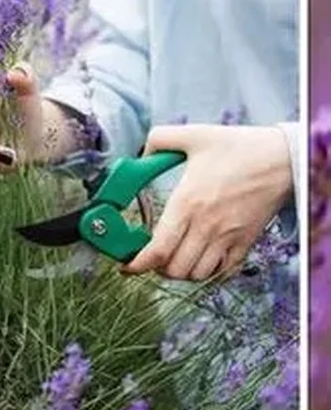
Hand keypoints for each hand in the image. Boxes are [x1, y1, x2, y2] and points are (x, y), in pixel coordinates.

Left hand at [121, 124, 292, 280]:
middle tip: (150, 257)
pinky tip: (198, 258)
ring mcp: (227, 237)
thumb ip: (160, 139)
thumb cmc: (239, 147)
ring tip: (172, 258)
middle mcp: (206, 226)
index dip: (138, 264)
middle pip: (174, 268)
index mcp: (187, 203)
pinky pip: (221, 272)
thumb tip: (141, 152)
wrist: (283, 159)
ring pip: (196, 274)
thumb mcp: (194, 135)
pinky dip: (206, 272)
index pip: (158, 249)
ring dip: (180, 272)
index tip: (127, 265)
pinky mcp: (245, 243)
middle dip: (155, 268)